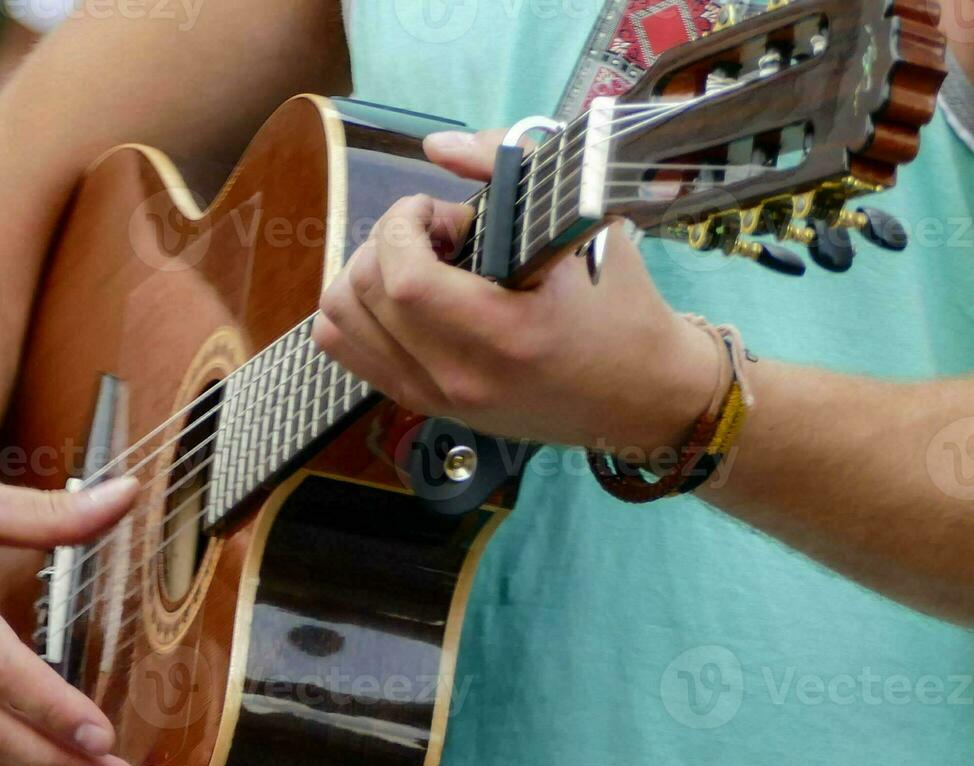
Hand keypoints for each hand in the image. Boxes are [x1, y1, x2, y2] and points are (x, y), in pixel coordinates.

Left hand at [313, 129, 720, 453]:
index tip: (439, 209)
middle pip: (363, 294)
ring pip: (340, 323)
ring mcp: (435, 399)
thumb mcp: (582, 225)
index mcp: (504, 336)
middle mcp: (459, 377)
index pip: (403, 279)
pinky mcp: (423, 406)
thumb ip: (512, 171)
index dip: (404, 223)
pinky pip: (349, 351)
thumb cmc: (618, 306)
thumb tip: (438, 146)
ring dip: (367, 274)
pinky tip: (406, 296)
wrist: (639, 395)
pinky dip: (361, 311)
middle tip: (438, 234)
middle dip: (388, 241)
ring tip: (418, 264)